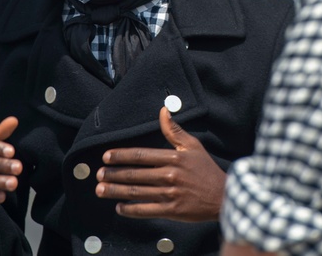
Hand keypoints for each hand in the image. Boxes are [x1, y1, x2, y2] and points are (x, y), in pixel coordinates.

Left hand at [95, 107, 225, 221]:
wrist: (223, 196)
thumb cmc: (206, 169)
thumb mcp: (192, 146)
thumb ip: (174, 130)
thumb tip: (163, 110)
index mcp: (173, 158)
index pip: (141, 155)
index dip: (121, 155)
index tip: (106, 156)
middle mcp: (169, 176)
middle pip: (135, 174)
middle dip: (113, 174)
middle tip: (98, 174)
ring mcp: (170, 194)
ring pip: (137, 192)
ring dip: (116, 191)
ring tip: (101, 190)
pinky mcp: (172, 210)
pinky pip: (146, 210)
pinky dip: (130, 210)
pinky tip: (119, 207)